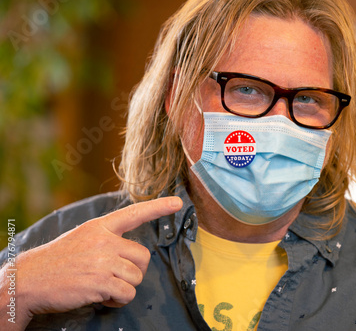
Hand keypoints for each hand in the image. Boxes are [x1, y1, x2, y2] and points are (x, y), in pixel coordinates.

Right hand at [5, 197, 181, 326]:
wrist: (29, 279)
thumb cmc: (57, 261)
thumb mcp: (82, 238)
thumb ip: (106, 240)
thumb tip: (131, 255)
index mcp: (100, 227)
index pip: (134, 213)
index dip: (158, 207)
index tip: (178, 202)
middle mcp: (104, 241)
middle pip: (143, 256)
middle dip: (134, 271)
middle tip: (115, 276)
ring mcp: (103, 261)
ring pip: (137, 277)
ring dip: (124, 287)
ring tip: (103, 287)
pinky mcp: (100, 282)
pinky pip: (127, 293)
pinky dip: (118, 300)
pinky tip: (103, 297)